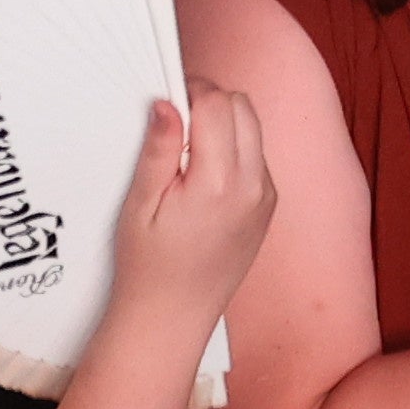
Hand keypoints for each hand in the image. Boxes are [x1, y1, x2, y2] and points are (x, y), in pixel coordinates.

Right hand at [106, 91, 277, 331]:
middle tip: (175, 125)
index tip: (168, 102)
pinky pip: (256, 156)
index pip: (217, 103)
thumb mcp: (140, 205)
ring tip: (187, 156)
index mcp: (219, 183)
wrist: (174, 317)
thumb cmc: (150, 267)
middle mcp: (253, 186)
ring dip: (223, 124)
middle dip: (209, 102)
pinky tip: (204, 177)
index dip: (189, 91)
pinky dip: (233, 150)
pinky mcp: (268, 206)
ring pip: (253, 127)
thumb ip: (159, 150)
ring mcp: (266, 197)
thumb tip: (167, 103)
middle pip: (242, 106)